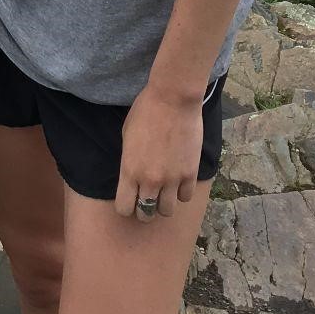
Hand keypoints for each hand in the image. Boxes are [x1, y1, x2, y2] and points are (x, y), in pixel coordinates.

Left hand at [113, 85, 203, 220]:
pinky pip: (185, 198)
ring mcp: (172, 179)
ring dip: (164, 203)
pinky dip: (182, 193)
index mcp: (129, 171)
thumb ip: (129, 163)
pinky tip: (179, 181)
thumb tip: (132, 177)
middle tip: (147, 198)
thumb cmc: (145, 112)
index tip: (130, 198)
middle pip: (145, 214)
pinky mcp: (190, 174)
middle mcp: (149, 181)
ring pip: (167, 211)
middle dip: (144, 209)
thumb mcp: (126, 137)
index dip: (126, 206)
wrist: (173, 99)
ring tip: (165, 191)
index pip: (124, 208)